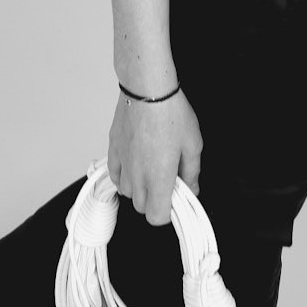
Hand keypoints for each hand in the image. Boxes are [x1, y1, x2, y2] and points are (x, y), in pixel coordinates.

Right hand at [107, 87, 202, 227]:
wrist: (147, 88)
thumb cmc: (171, 112)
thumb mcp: (193, 144)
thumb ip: (192, 172)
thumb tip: (191, 188)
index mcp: (159, 178)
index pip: (157, 217)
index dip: (168, 212)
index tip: (175, 197)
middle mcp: (138, 175)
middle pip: (142, 207)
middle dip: (155, 200)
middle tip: (167, 181)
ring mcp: (123, 163)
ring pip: (127, 192)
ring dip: (139, 188)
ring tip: (151, 169)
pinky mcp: (113, 150)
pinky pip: (114, 175)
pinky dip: (124, 176)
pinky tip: (135, 165)